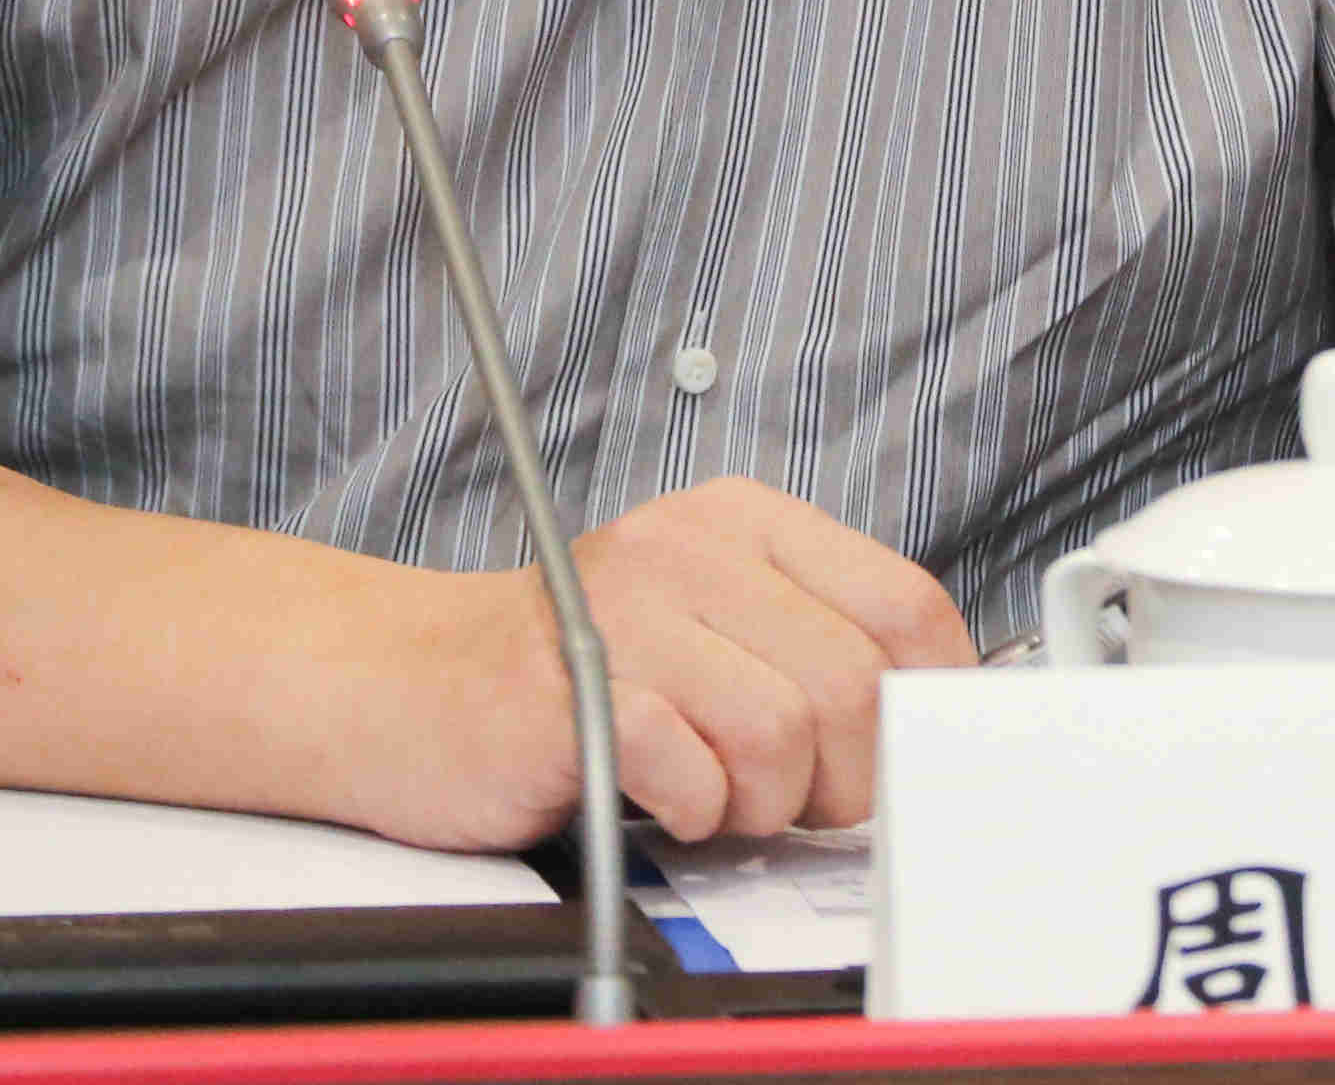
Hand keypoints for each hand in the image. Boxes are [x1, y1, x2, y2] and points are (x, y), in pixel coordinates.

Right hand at [398, 478, 972, 847]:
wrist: (403, 684)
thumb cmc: (574, 668)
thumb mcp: (710, 622)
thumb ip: (813, 645)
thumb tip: (931, 715)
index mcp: (740, 520)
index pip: (904, 603)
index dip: (927, 701)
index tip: (901, 752)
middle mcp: (687, 548)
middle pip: (853, 684)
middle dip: (840, 778)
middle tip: (791, 799)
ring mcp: (624, 611)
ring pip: (782, 734)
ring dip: (761, 803)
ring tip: (715, 795)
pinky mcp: (571, 691)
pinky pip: (691, 773)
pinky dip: (692, 813)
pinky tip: (660, 797)